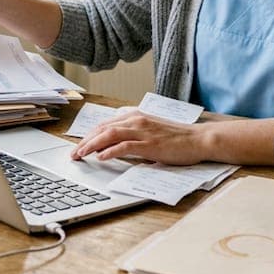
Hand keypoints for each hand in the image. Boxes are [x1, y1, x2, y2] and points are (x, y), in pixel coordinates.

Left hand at [70, 111, 208, 165]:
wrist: (199, 139)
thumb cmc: (177, 138)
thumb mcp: (151, 131)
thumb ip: (134, 134)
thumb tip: (114, 145)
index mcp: (136, 116)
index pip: (106, 124)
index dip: (89, 135)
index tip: (79, 145)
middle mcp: (137, 120)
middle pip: (103, 128)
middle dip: (85, 141)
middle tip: (74, 153)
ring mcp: (143, 131)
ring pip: (110, 135)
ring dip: (92, 145)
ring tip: (81, 155)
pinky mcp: (150, 144)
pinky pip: (125, 146)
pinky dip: (110, 151)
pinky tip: (101, 157)